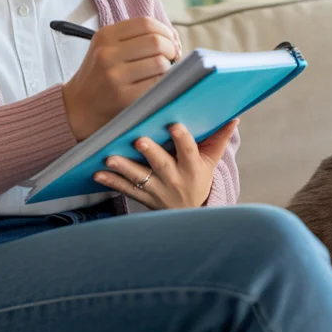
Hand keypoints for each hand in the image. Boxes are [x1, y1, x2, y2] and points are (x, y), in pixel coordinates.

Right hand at [62, 16, 180, 141]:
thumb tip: (173, 37)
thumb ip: (134, 38)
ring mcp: (115, 76)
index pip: (146, 23)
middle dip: (171, 49)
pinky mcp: (124, 97)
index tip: (170, 41)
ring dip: (169, 67)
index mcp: (105, 36)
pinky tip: (158, 85)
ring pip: (160, 62)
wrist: (79, 107)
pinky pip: (157, 83)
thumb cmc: (100, 76)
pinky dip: (164, 82)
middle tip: (171, 58)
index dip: (165, 31)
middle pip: (156, 41)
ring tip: (163, 72)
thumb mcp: (107, 48)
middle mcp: (107, 53)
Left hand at [93, 120, 238, 208]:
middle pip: (161, 164)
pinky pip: (125, 189)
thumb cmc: (199, 180)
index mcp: (192, 168)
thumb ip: (218, 139)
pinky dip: (111, 182)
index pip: (189, 151)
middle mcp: (174, 179)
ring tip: (110, 158)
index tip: (174, 125)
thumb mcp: (211, 162)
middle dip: (150, 152)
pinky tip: (97, 174)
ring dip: (124, 168)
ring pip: (139, 178)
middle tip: (139, 140)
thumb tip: (234, 117)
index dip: (182, 139)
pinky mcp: (143, 197)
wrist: (189, 214)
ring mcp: (157, 190)